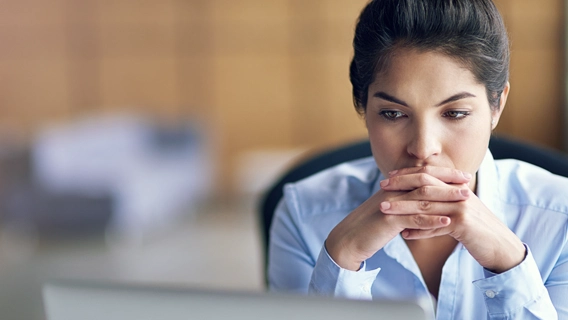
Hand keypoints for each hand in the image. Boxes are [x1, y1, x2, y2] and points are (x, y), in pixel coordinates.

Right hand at [325, 167, 469, 270]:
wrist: (348, 239)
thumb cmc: (369, 226)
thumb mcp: (388, 210)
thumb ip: (403, 202)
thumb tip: (421, 199)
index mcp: (393, 187)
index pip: (421, 174)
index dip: (443, 173)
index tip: (462, 175)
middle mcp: (392, 191)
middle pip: (424, 181)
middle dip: (448, 181)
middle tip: (468, 182)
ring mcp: (390, 205)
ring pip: (422, 198)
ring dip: (446, 198)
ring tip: (466, 200)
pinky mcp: (388, 221)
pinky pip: (413, 219)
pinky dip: (432, 220)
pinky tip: (448, 222)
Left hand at [380, 166, 525, 272]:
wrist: (501, 247)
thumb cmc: (477, 231)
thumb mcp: (458, 213)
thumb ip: (441, 205)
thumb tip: (418, 205)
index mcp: (457, 187)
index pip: (429, 175)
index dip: (407, 174)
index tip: (389, 177)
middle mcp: (459, 193)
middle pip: (425, 185)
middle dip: (400, 185)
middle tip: (381, 187)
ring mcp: (462, 208)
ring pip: (426, 205)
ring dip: (402, 207)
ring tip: (384, 210)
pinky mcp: (464, 224)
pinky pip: (435, 226)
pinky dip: (419, 230)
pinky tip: (404, 235)